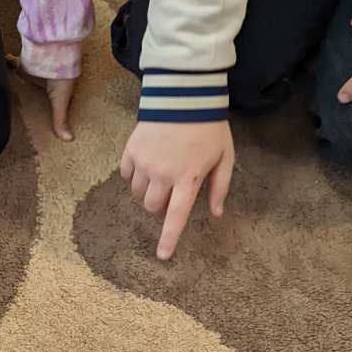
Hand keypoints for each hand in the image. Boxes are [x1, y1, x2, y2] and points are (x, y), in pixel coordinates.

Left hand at [6, 55, 75, 141]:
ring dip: (11, 81)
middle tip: (10, 105)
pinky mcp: (21, 62)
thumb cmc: (62, 76)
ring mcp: (30, 70)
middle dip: (21, 95)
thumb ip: (60, 119)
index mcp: (51, 89)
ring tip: (0, 90)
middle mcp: (41, 79)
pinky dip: (4, 63)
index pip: (44, 100)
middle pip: (29, 89)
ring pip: (17, 77)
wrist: (54, 52)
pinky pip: (9, 63)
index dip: (37, 105)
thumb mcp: (60, 101)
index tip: (29, 116)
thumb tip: (69, 140)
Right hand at [120, 119, 233, 260]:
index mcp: (188, 179)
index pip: (176, 216)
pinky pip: (126, 174)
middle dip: (159, 206)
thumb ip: (220, 187)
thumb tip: (216, 213)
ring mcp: (144, 162)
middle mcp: (163, 174)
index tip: (162, 256)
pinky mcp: (131, 150)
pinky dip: (134, 175)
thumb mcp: (225, 157)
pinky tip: (146, 163)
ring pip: (138, 194)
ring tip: (157, 176)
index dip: (168, 238)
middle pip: (152, 207)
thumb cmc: (209, 128)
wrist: (184, 95)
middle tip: (169, 192)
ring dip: (146, 192)